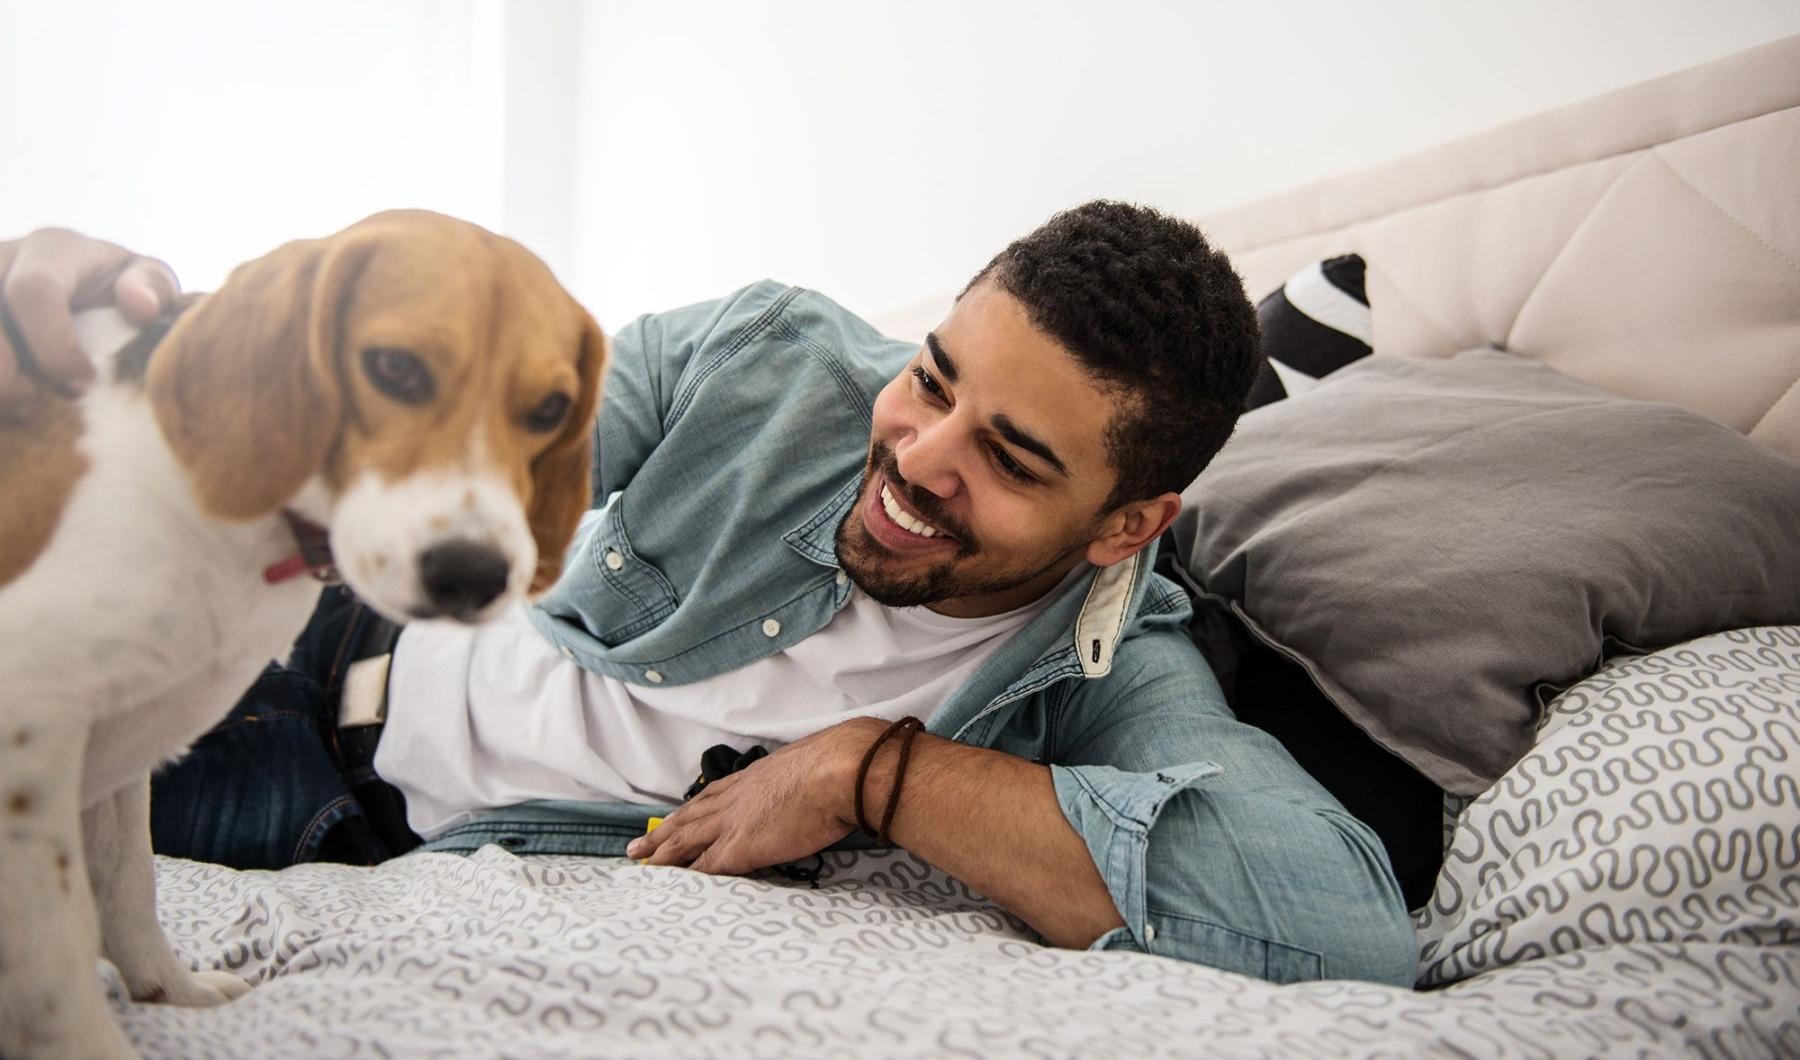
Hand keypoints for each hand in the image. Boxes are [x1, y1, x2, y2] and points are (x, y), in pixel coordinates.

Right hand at [0, 228, 177, 407]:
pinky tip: (2, 410)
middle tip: (35, 406)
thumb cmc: (120, 292)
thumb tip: (140, 306)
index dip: (53, 346)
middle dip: (6, 375)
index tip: (81, 386)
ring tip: (15, 408)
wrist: (86, 295)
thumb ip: (152, 287)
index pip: (33, 291)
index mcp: (52, 248)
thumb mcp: (147, 282)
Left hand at [625, 717, 886, 874]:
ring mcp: (733, 823)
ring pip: (685, 841)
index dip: (690, 810)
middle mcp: (735, 798)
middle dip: (663, 833)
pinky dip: (686, 878)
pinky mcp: (739, 848)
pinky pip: (703, 867)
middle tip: (637, 846)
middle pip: (688, 818)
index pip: (711, 796)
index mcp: (752, 778)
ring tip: (640, 863)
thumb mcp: (810, 766)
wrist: (840, 771)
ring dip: (661, 854)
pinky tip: (672, 888)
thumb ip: (801, 779)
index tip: (674, 818)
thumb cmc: (837, 766)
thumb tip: (813, 785)